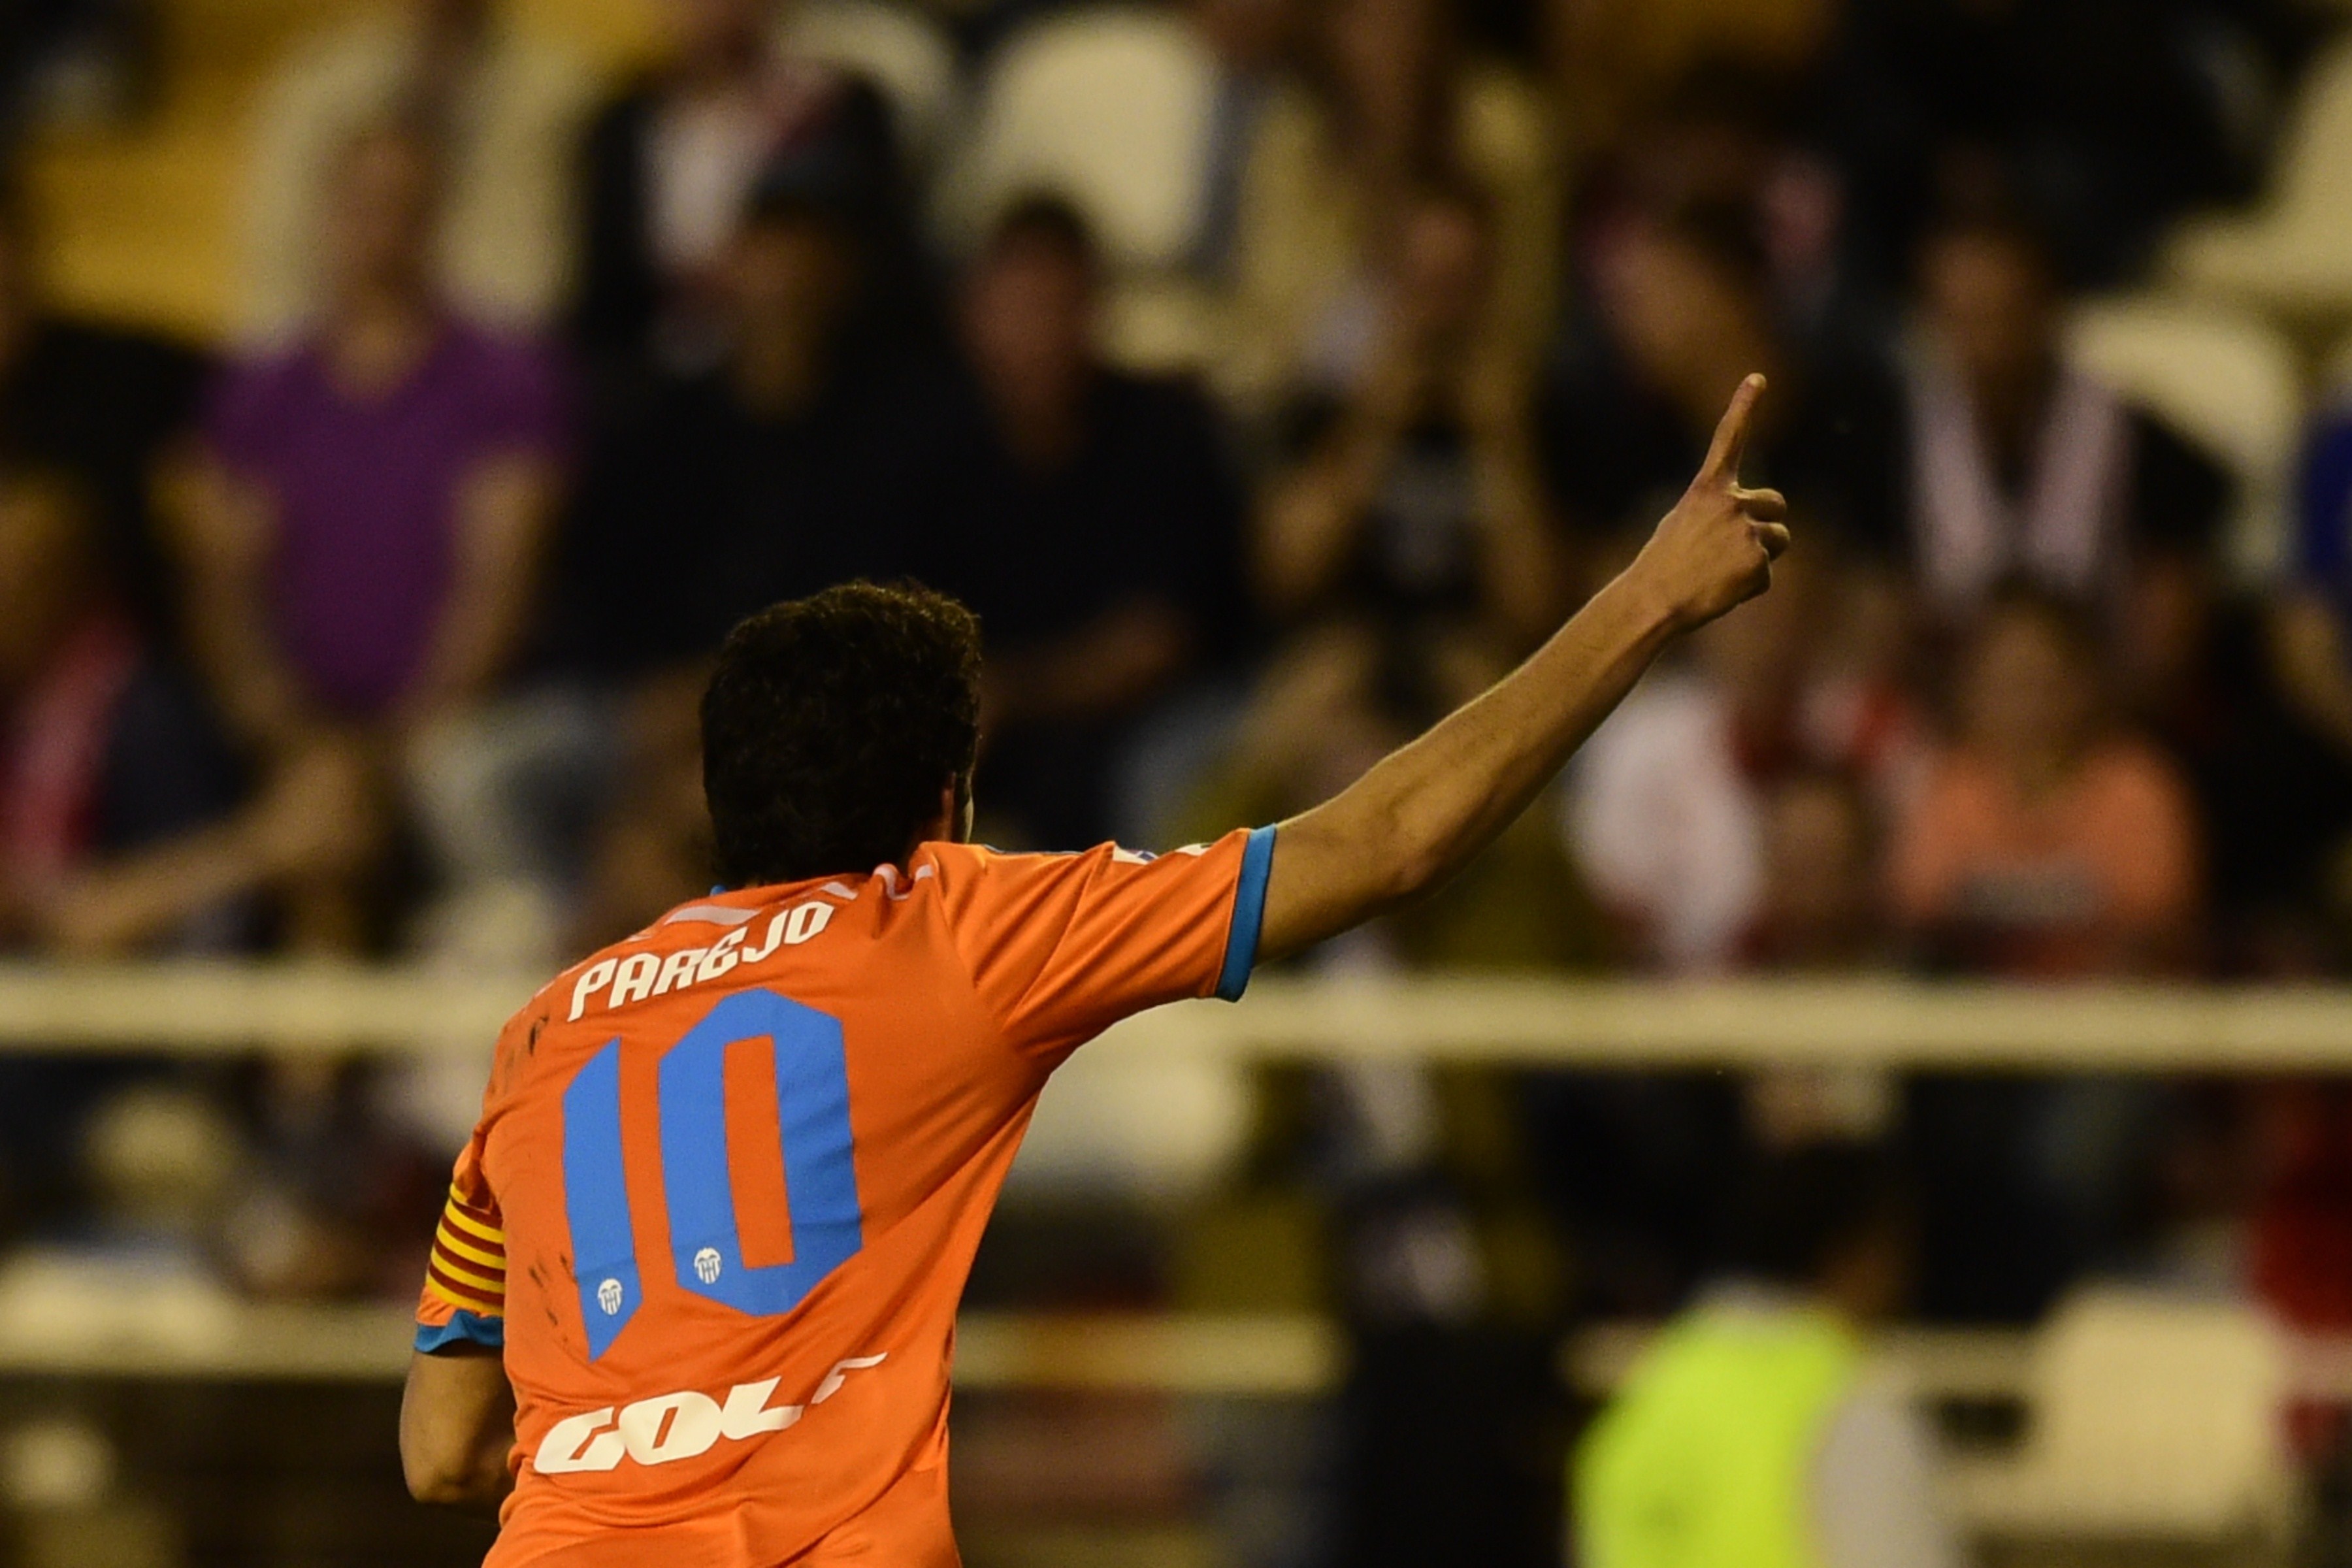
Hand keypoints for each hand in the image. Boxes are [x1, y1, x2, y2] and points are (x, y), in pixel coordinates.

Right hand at [1626, 375, 1791, 631]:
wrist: (1654, 600)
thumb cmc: (1662, 566)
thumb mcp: (1681, 525)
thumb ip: (1715, 513)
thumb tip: (1744, 525)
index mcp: (1707, 490)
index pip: (1728, 439)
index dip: (1744, 406)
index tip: (1757, 378)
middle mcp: (1731, 502)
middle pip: (1776, 505)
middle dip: (1768, 524)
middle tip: (1737, 549)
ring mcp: (1747, 531)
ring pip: (1778, 541)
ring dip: (1760, 558)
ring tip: (1722, 573)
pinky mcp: (1758, 561)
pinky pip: (1767, 574)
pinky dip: (1749, 586)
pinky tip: (1722, 589)